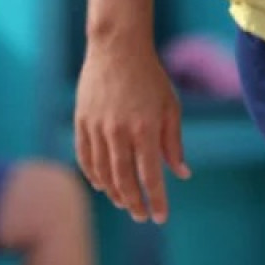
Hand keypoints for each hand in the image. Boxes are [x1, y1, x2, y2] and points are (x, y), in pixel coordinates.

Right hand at [74, 36, 190, 223]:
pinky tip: (101, 184)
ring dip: (114, 192)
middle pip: (124, 181)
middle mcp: (119, 132)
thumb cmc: (150, 77)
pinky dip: (92, 174)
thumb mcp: (170, 107)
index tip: (160, 217)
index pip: (151, 177)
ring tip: (124, 203)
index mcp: (145, 129)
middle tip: (141, 216)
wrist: (117, 47)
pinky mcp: (82, 121)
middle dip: (134, 203)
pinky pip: (85, 157)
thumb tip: (182, 174)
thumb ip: (174, 143)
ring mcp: (97, 127)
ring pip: (103, 173)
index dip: (156, 200)